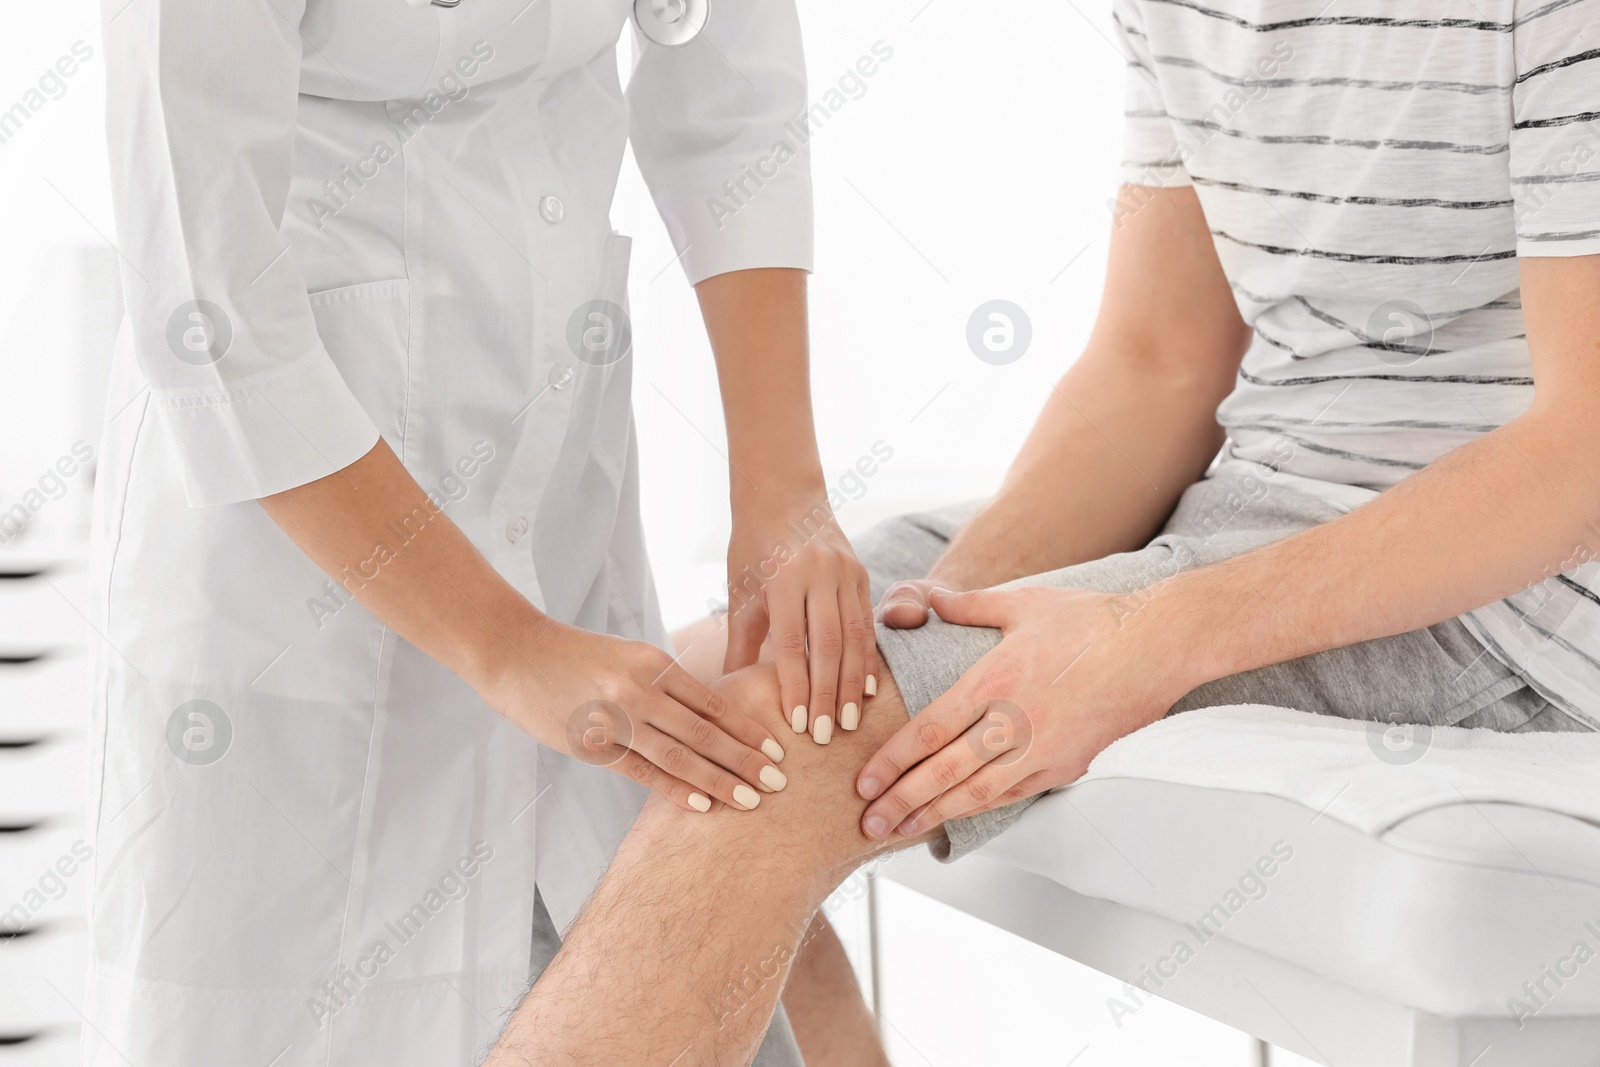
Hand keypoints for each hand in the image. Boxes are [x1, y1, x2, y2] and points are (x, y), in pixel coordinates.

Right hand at [486, 618, 788, 814]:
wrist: (516, 654)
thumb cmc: (577, 655)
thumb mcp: (629, 655)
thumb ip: (665, 683)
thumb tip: (708, 715)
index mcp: (654, 663)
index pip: (713, 701)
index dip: (747, 728)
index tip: (776, 749)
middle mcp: (641, 690)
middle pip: (706, 732)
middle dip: (745, 759)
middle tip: (780, 783)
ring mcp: (617, 719)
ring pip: (680, 755)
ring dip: (719, 780)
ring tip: (751, 800)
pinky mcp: (593, 745)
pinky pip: (642, 771)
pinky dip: (674, 789)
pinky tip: (701, 804)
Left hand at [723, 500, 876, 743]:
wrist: (784, 494)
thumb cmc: (753, 548)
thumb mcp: (741, 592)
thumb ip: (740, 644)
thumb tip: (728, 695)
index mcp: (783, 578)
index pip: (791, 644)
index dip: (795, 687)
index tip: (799, 725)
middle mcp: (819, 573)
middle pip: (827, 646)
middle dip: (828, 695)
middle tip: (827, 737)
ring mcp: (845, 572)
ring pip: (854, 637)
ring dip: (853, 684)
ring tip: (851, 723)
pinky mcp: (861, 573)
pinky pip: (867, 624)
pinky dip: (867, 659)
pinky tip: (867, 689)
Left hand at [854, 585, 1193, 839]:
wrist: (1160, 643)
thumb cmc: (1091, 618)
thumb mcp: (1023, 602)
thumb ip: (968, 606)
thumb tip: (928, 598)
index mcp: (996, 679)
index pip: (930, 730)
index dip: (892, 761)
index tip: (863, 781)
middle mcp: (1015, 721)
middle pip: (945, 771)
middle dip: (901, 800)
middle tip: (866, 822)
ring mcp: (1044, 749)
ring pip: (978, 793)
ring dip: (934, 815)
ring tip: (898, 831)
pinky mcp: (1069, 764)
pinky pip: (1015, 794)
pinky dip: (980, 809)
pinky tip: (955, 817)